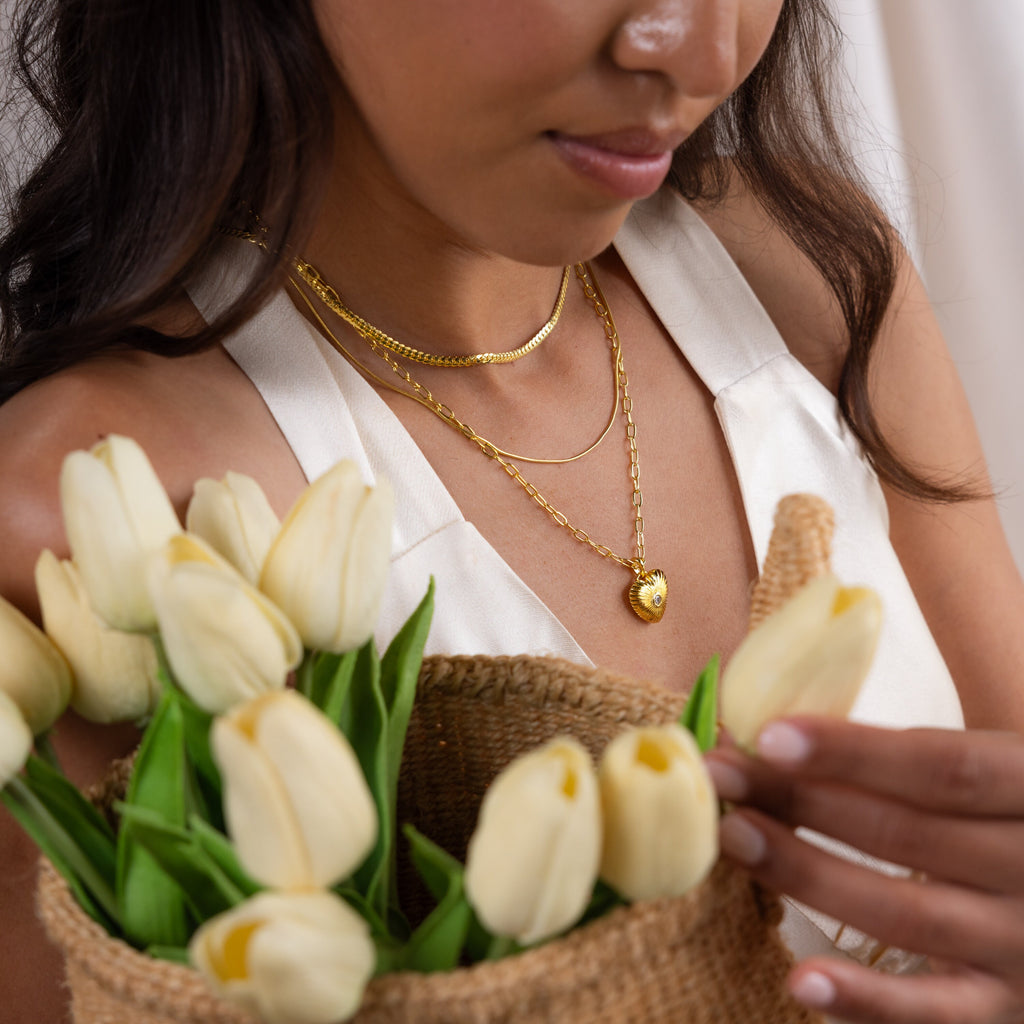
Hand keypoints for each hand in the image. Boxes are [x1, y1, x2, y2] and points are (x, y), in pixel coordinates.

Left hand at [705, 719, 1023, 1023]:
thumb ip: (910, 755)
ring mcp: (1022, 945)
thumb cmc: (1006, 816)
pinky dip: (866, 1000)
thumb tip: (776, 733)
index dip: (852, 752)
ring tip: (734, 837)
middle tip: (720, 776)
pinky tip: (800, 978)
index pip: (942, 767)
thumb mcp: (991, 769)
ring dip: (807, 874)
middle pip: (905, 835)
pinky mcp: (1005, 1008)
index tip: (767, 736)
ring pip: (904, 914)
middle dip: (799, 800)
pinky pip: (934, 1013)